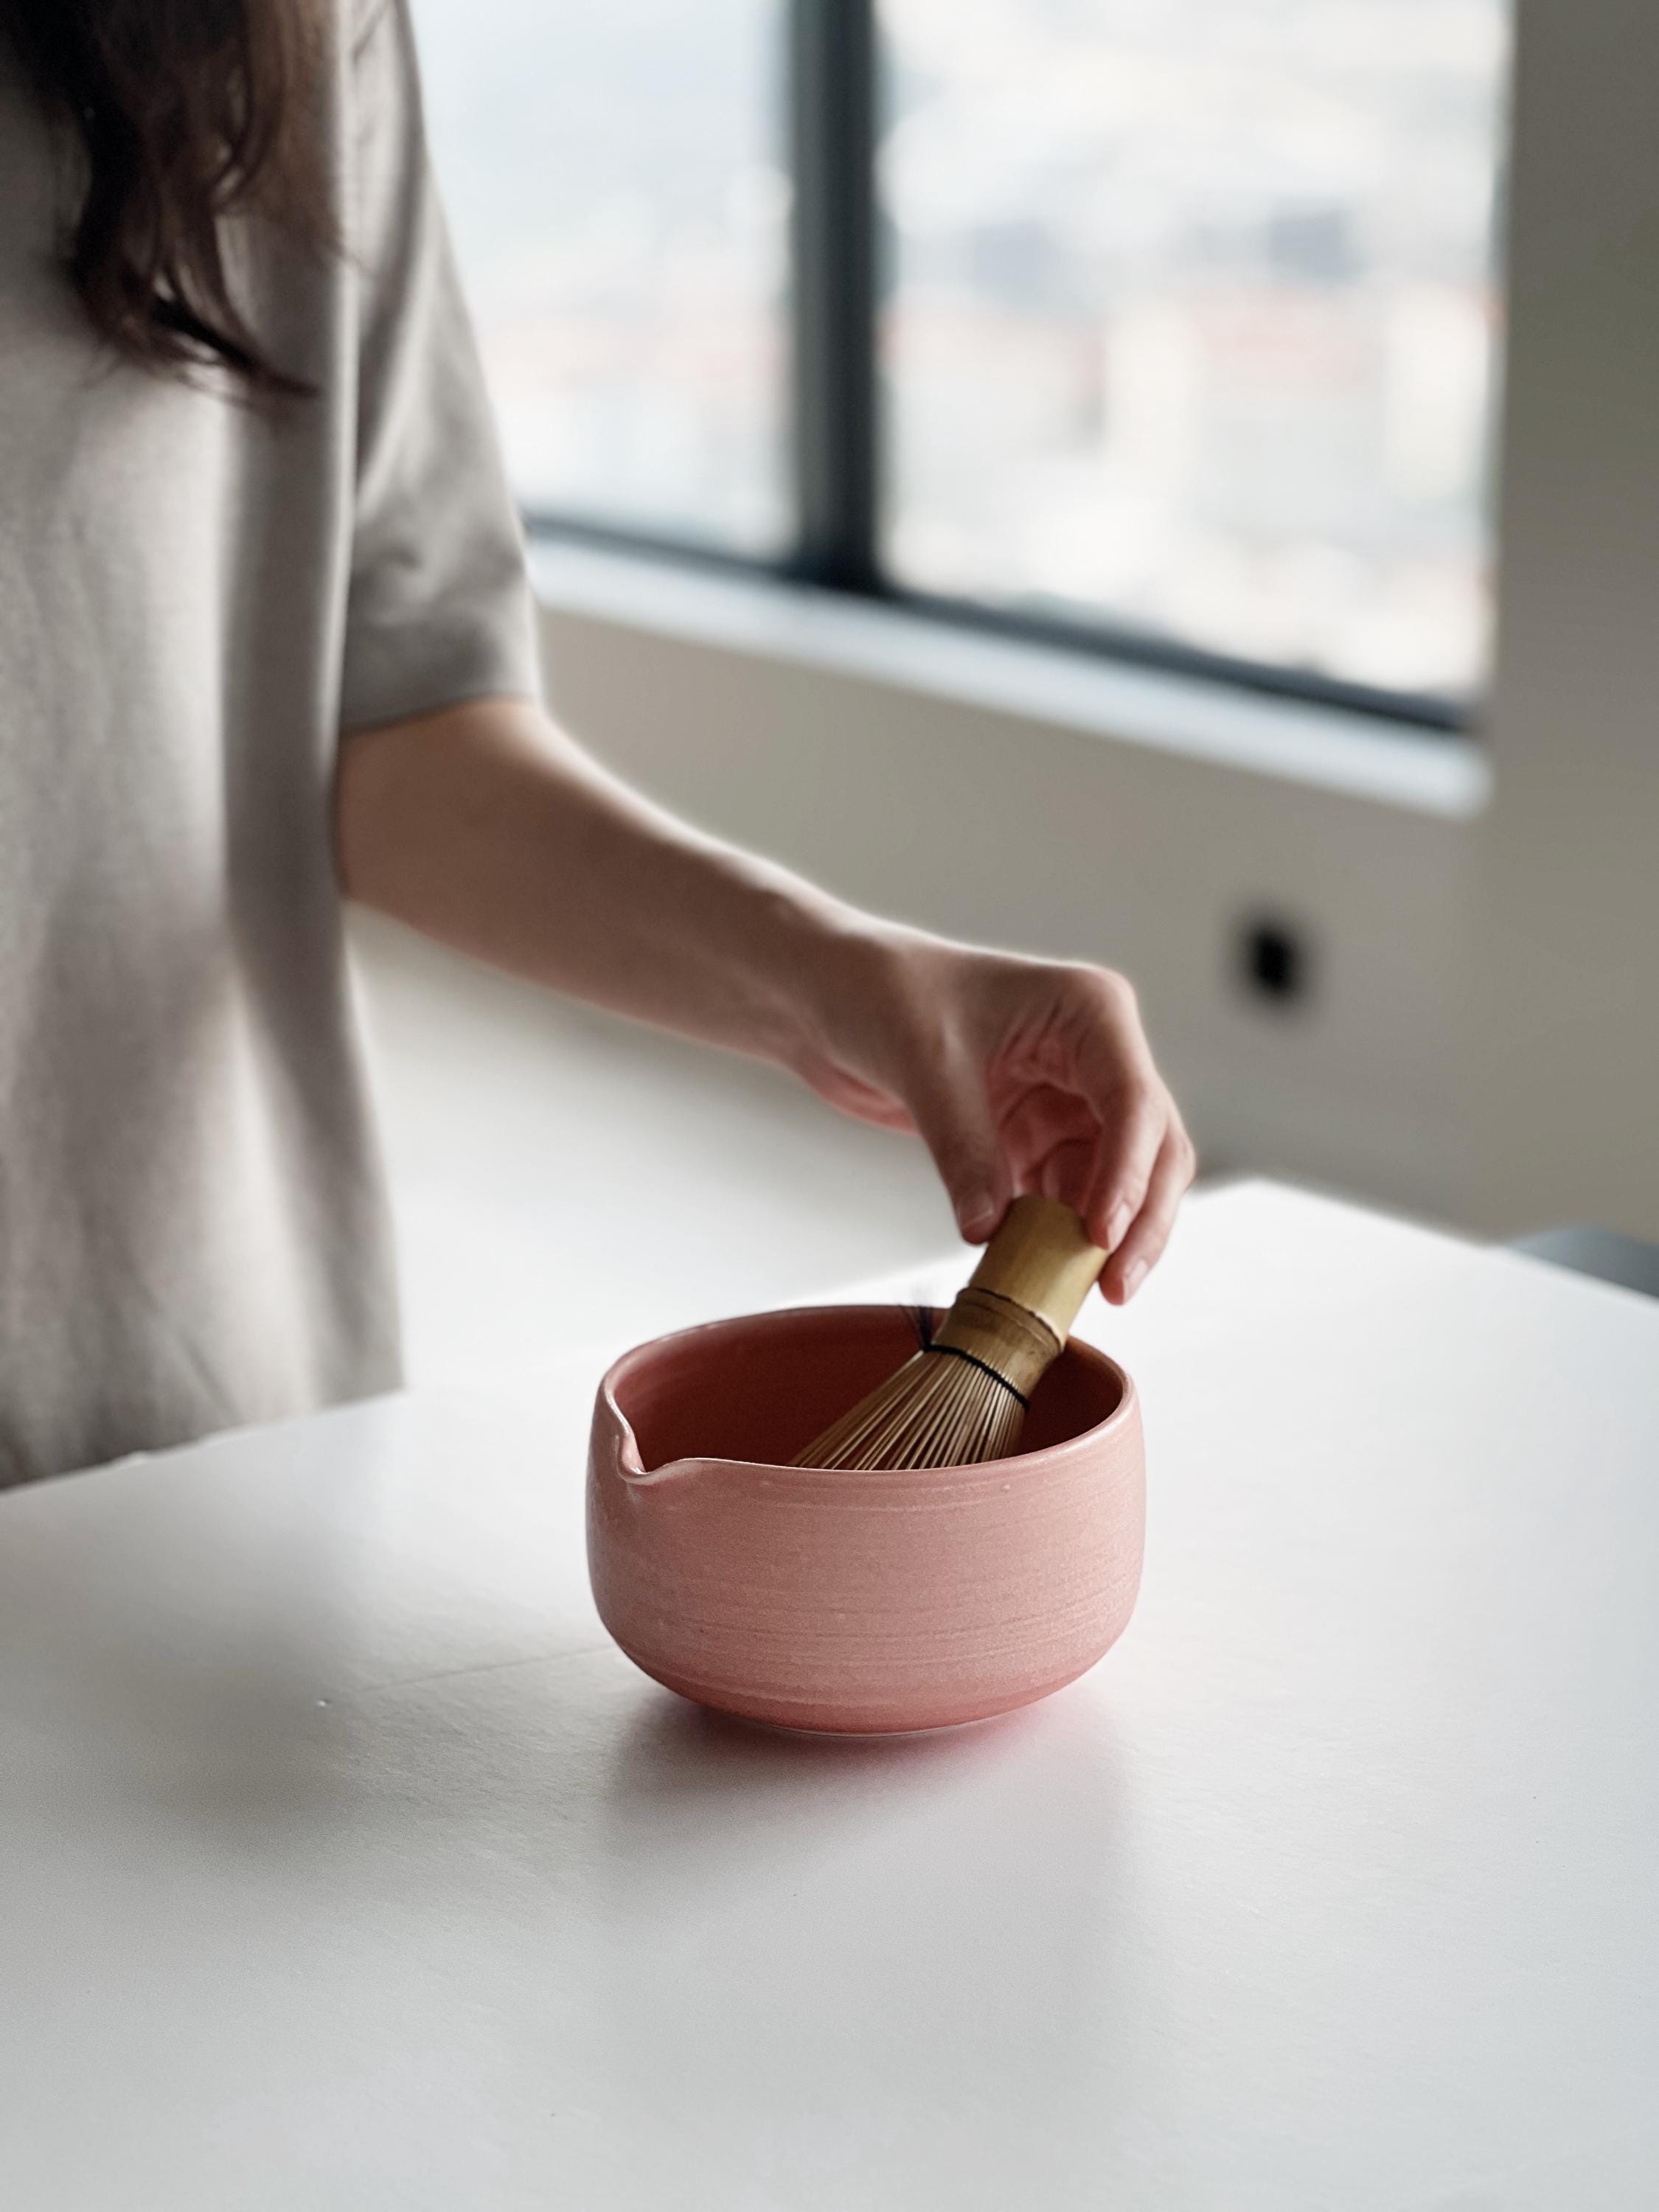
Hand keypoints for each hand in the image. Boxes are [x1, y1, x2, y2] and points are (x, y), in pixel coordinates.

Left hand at [795, 931, 1195, 1302]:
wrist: (832, 995)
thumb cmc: (884, 993)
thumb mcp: (926, 1068)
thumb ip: (965, 1151)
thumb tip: (990, 1231)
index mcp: (1089, 1012)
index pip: (1134, 1102)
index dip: (1128, 1175)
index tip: (1102, 1236)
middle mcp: (1094, 1055)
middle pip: (1152, 1148)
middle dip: (1141, 1219)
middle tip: (1114, 1286)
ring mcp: (1068, 1098)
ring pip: (1119, 1181)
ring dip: (1100, 1235)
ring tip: (1071, 1291)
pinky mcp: (1035, 1134)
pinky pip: (1067, 1195)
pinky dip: (1057, 1234)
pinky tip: (1035, 1268)